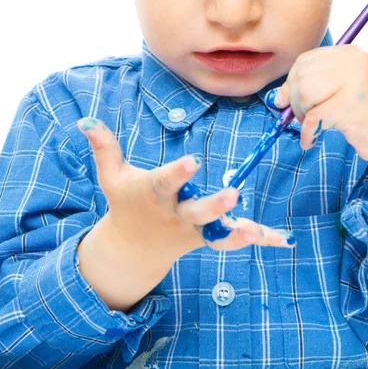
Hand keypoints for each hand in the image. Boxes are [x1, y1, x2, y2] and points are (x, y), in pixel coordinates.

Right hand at [77, 118, 295, 257]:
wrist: (133, 248)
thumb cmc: (125, 203)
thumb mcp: (112, 177)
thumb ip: (104, 148)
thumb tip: (86, 120)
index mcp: (153, 196)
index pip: (166, 182)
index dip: (178, 172)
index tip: (194, 160)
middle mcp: (175, 215)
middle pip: (196, 212)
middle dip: (214, 205)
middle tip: (234, 194)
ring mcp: (193, 230)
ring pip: (217, 233)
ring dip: (238, 232)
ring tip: (258, 229)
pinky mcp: (207, 238)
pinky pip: (232, 240)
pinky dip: (256, 238)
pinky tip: (282, 238)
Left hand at [273, 45, 367, 164]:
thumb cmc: (366, 117)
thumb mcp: (340, 92)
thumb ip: (311, 86)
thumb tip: (277, 98)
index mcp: (352, 53)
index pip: (305, 60)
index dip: (293, 83)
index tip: (292, 102)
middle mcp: (356, 61)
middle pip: (302, 75)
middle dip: (296, 100)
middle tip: (305, 119)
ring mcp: (356, 82)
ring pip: (305, 93)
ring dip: (302, 115)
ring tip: (314, 127)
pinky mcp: (351, 106)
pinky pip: (313, 118)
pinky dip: (308, 133)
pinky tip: (312, 141)